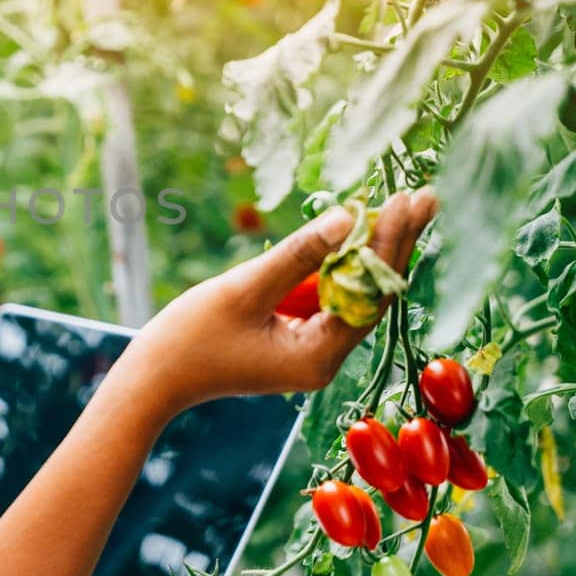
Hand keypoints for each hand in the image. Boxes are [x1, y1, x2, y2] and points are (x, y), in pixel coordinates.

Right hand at [114, 188, 436, 416]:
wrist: (152, 380)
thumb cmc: (190, 339)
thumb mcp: (245, 289)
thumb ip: (300, 254)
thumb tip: (350, 216)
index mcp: (318, 357)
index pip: (371, 294)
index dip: (391, 245)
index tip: (408, 201)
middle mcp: (324, 360)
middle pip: (372, 294)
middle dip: (394, 244)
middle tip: (423, 195)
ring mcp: (310, 352)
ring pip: (353, 294)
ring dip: (370, 250)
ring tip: (399, 204)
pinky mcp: (295, 342)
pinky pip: (328, 299)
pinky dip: (340, 265)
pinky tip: (355, 232)